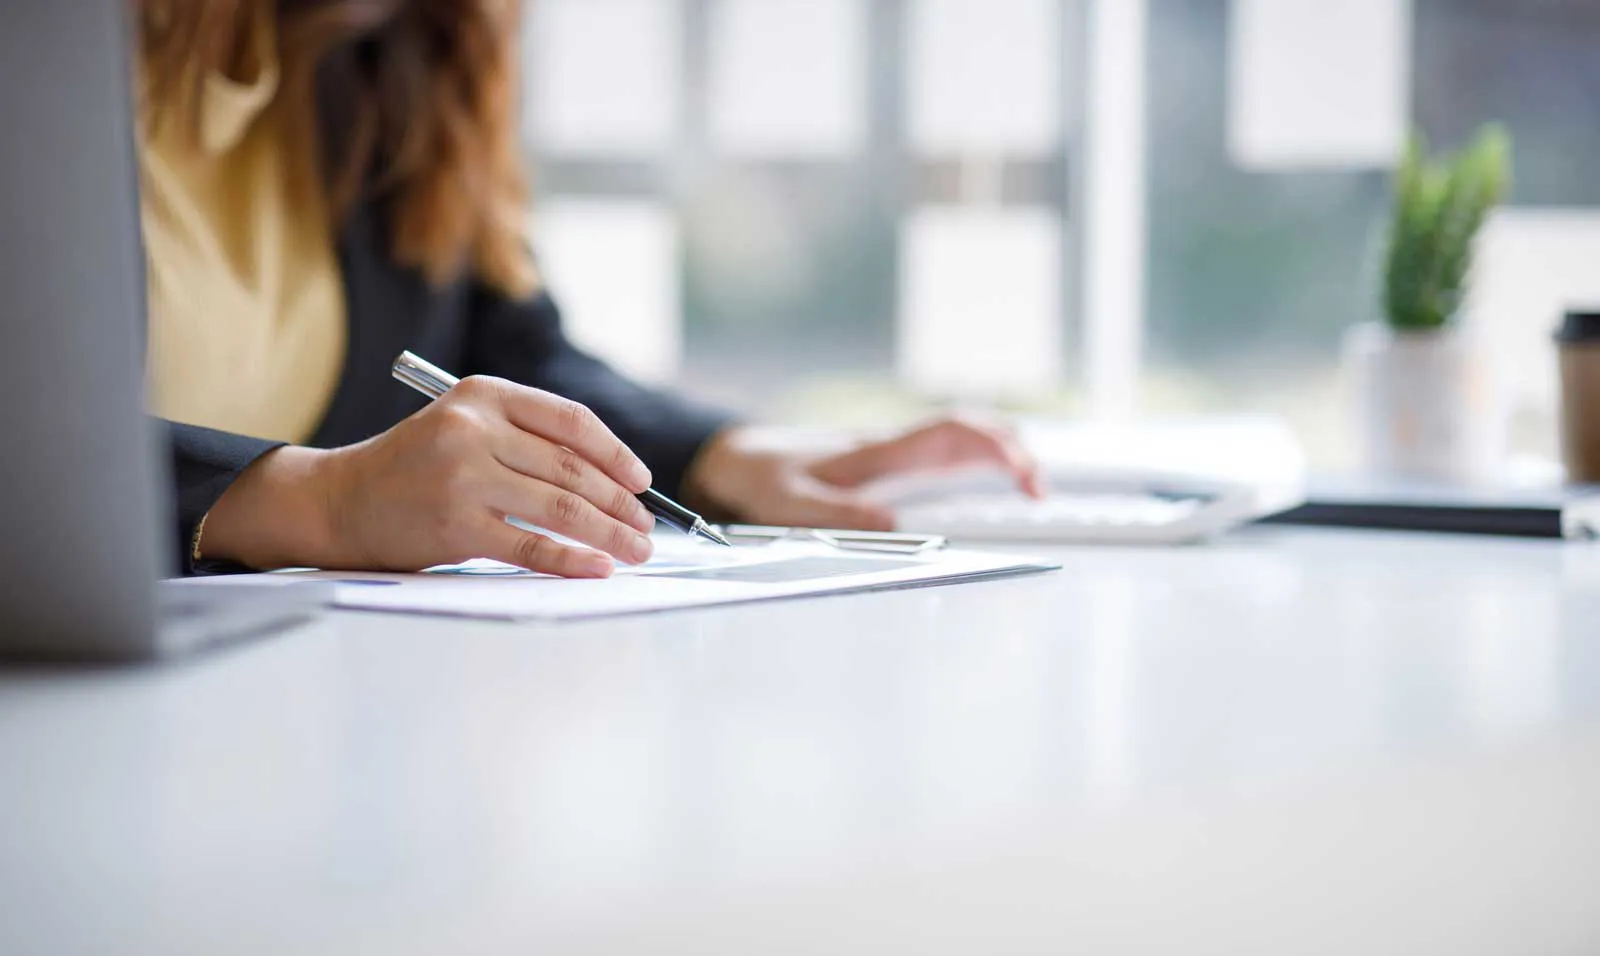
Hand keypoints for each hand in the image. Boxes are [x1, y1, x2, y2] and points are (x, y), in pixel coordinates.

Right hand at [200, 377, 656, 576]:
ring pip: (561, 507)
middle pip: (572, 468)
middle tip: (645, 527)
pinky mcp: (457, 526)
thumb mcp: (465, 426)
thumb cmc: (415, 467)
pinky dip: (572, 560)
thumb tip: (611, 478)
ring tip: (634, 550)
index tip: (640, 481)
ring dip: (609, 533)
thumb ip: (525, 438)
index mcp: (483, 395)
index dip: (614, 453)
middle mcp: (474, 429)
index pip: (570, 421)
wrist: (341, 501)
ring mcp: (464, 477)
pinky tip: (598, 568)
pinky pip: (532, 547)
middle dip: (619, 503)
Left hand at [683, 417, 1044, 530]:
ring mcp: (890, 453)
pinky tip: (991, 481)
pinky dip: (977, 461)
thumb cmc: (761, 478)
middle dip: (1012, 450)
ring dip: (999, 453)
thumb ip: (838, 515)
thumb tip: (894, 526)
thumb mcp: (788, 504)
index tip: (1024, 476)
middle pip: (968, 429)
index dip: (994, 447)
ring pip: (960, 438)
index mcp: (875, 451)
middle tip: (1039, 490)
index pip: (950, 432)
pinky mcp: (885, 465)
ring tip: (1030, 486)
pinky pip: (942, 454)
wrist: (734, 459)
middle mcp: (890, 446)